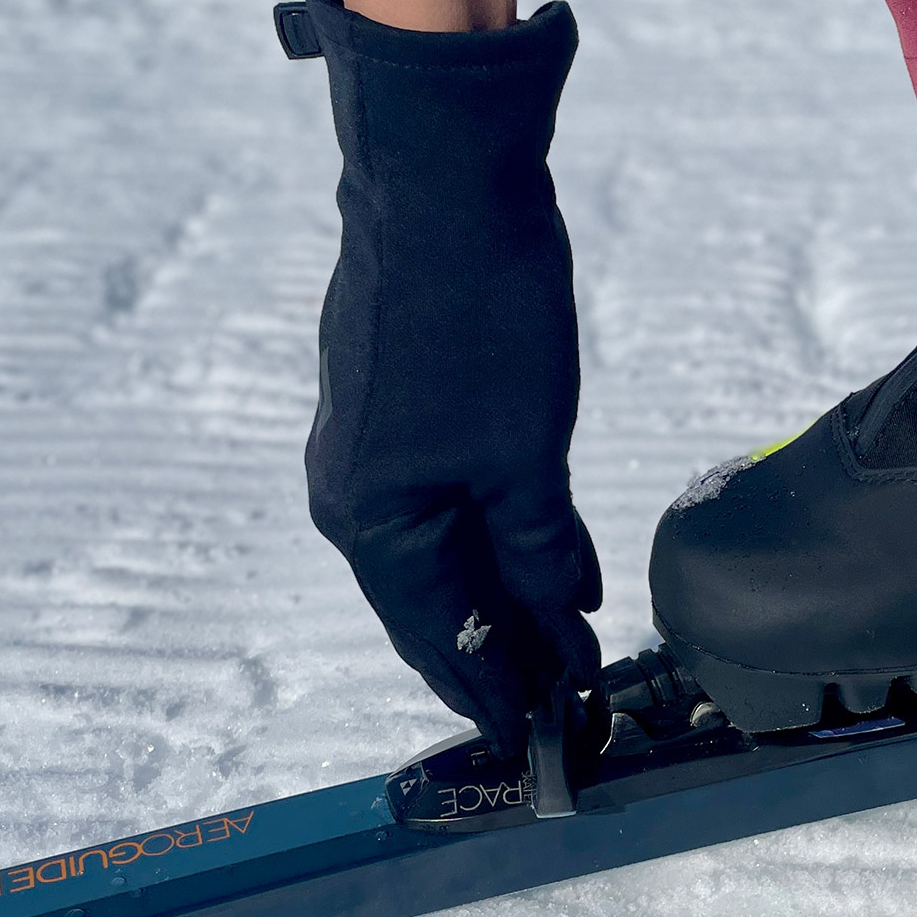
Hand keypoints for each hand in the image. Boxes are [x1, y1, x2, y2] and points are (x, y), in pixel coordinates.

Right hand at [281, 0, 601, 757]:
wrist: (440, 177)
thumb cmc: (478, 319)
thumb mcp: (526, 457)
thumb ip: (540, 552)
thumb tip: (562, 624)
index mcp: (374, 522)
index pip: (439, 640)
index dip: (491, 692)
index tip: (534, 739)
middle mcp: (355, 494)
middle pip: (435, 603)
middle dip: (500, 651)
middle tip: (562, 695)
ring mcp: (370, 447)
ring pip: (444, 549)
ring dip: (503, 594)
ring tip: (559, 639)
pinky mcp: (396, 405)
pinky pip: (446, 499)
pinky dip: (495, 534)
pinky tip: (542, 552)